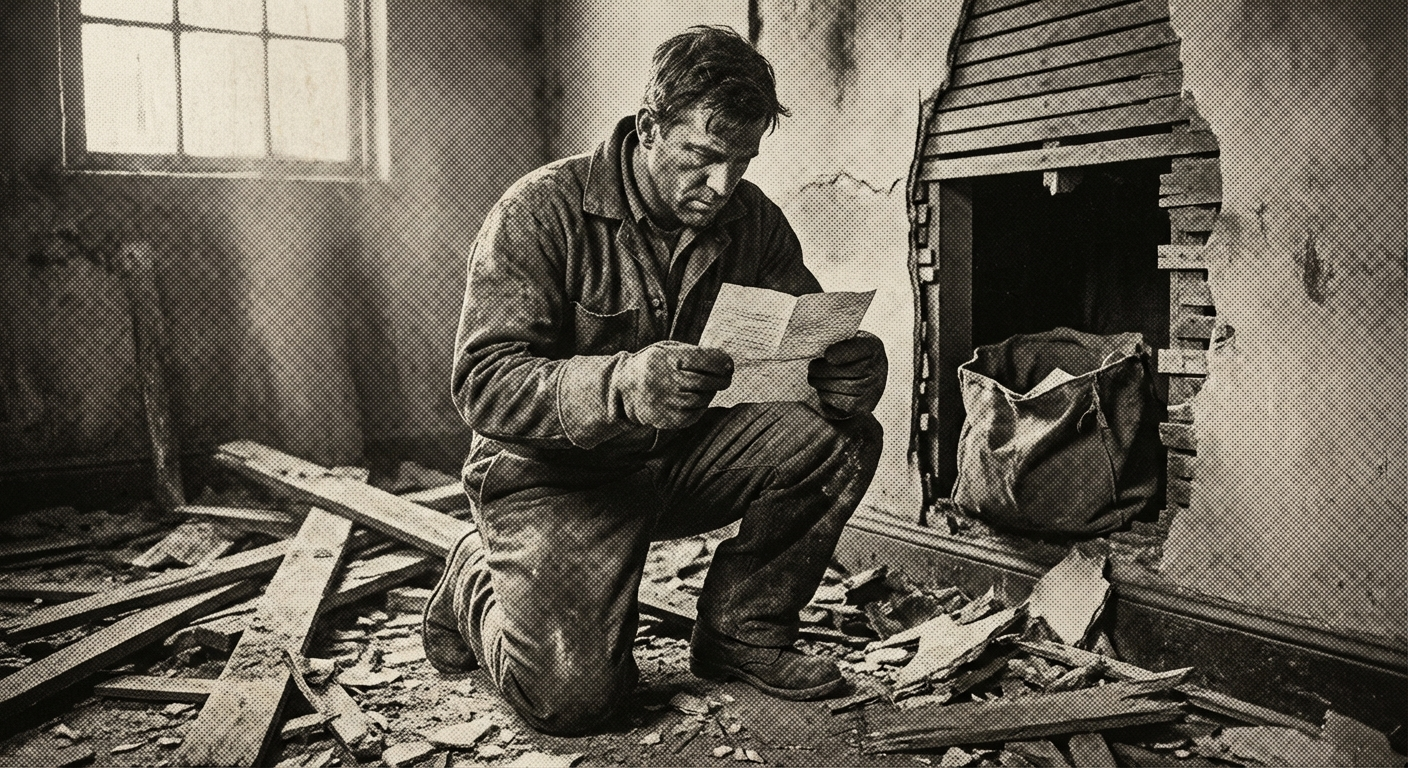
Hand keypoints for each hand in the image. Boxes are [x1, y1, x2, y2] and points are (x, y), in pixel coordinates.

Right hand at [618, 341, 733, 429]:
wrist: (623, 389)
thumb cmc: (653, 364)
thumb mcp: (667, 349)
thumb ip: (694, 353)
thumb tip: (725, 362)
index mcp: (668, 358)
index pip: (707, 360)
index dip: (723, 361)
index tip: (728, 363)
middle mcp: (667, 380)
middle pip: (708, 381)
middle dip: (722, 379)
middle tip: (726, 378)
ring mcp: (667, 401)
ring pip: (703, 399)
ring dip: (710, 393)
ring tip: (708, 387)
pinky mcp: (667, 418)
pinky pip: (695, 414)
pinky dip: (700, 407)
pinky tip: (696, 400)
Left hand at [809, 332, 886, 417]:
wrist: (857, 378)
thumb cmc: (846, 356)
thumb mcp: (844, 341)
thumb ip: (835, 341)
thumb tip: (823, 352)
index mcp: (872, 346)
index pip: (860, 348)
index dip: (843, 352)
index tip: (827, 355)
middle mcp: (878, 368)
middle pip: (848, 370)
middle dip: (824, 370)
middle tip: (811, 368)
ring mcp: (873, 389)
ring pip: (843, 386)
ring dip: (822, 383)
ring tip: (813, 378)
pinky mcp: (863, 406)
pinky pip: (841, 401)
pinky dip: (827, 395)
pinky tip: (822, 389)